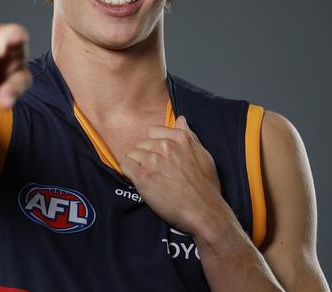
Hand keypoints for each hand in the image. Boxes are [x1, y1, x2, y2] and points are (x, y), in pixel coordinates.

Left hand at [119, 116, 226, 235]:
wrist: (204, 212)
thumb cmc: (206, 187)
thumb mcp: (204, 155)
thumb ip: (189, 135)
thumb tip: (180, 119)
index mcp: (179, 138)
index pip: (153, 131)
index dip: (154, 144)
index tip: (159, 156)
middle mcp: (165, 146)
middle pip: (142, 144)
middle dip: (146, 156)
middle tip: (156, 172)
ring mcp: (153, 160)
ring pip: (132, 154)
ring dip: (137, 165)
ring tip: (150, 178)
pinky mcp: (143, 176)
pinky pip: (125, 164)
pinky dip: (128, 172)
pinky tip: (138, 180)